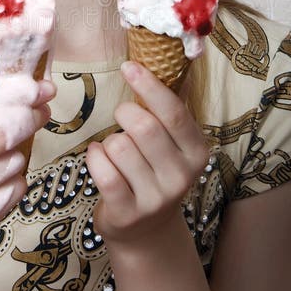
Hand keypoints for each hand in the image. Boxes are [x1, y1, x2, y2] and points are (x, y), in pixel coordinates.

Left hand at [86, 61, 207, 247]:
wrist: (146, 231)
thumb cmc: (154, 172)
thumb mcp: (172, 145)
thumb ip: (167, 111)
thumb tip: (160, 60)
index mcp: (196, 151)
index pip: (174, 112)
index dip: (149, 86)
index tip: (129, 66)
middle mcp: (181, 176)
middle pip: (144, 127)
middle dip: (124, 113)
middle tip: (122, 117)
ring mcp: (156, 198)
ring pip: (119, 147)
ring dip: (108, 141)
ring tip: (114, 150)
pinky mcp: (128, 212)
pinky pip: (103, 171)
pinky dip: (94, 158)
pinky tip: (99, 158)